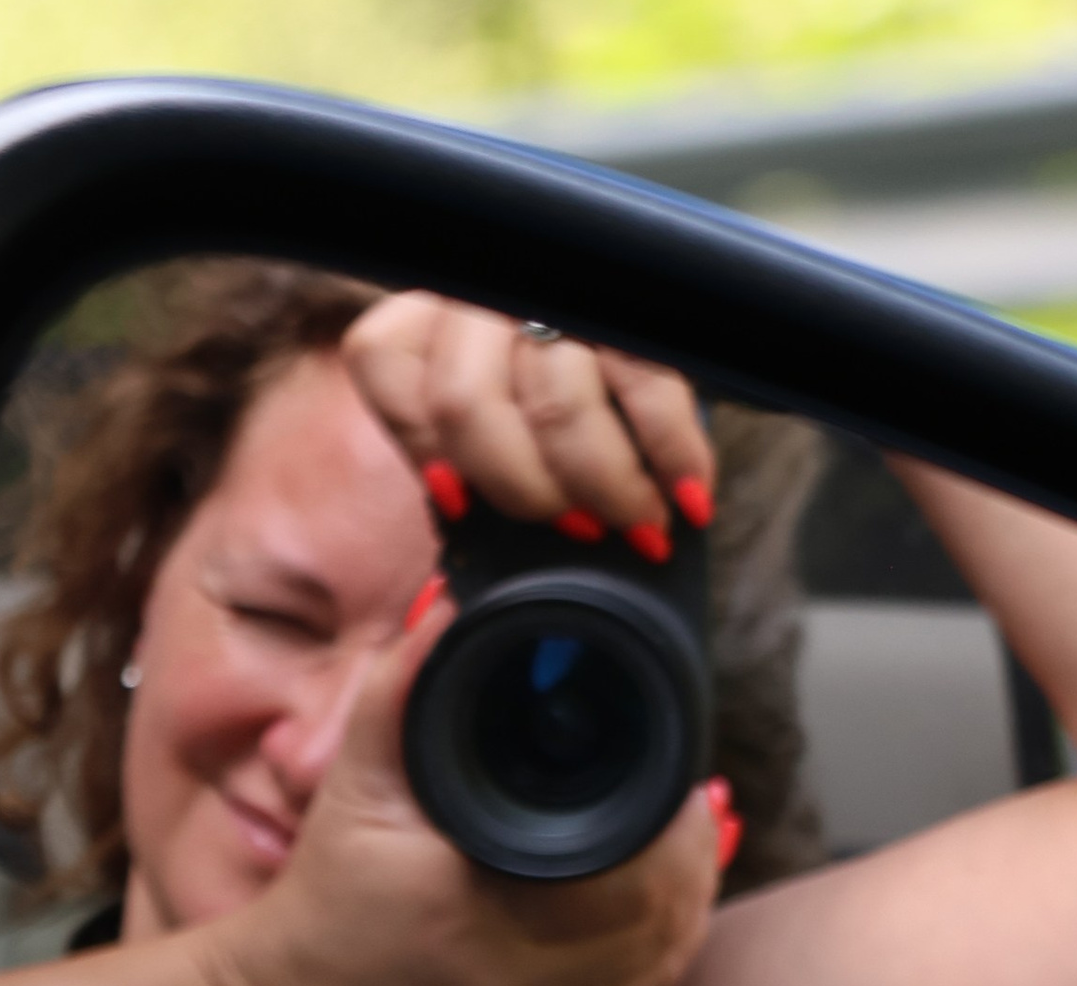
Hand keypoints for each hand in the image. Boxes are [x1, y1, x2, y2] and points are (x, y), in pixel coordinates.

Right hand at [193, 587, 720, 985]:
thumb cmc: (315, 905)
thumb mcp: (351, 787)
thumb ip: (402, 693)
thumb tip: (452, 613)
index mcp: (478, 914)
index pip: (634, 870)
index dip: (676, 824)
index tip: (682, 782)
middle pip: (660, 925)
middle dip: (689, 864)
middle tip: (691, 814)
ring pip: (650, 977)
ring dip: (677, 917)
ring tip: (680, 863)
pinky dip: (636, 969)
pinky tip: (639, 928)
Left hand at [341, 293, 714, 549]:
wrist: (653, 305)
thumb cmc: (545, 394)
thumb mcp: (485, 423)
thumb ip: (456, 482)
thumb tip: (432, 609)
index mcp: (427, 312)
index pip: (387, 364)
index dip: (425, 448)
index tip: (460, 505)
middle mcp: (485, 287)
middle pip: (467, 405)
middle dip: (523, 490)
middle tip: (575, 530)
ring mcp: (561, 284)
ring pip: (556, 403)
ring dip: (605, 485)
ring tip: (639, 526)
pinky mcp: (640, 301)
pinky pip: (652, 383)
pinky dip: (672, 453)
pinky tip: (689, 500)